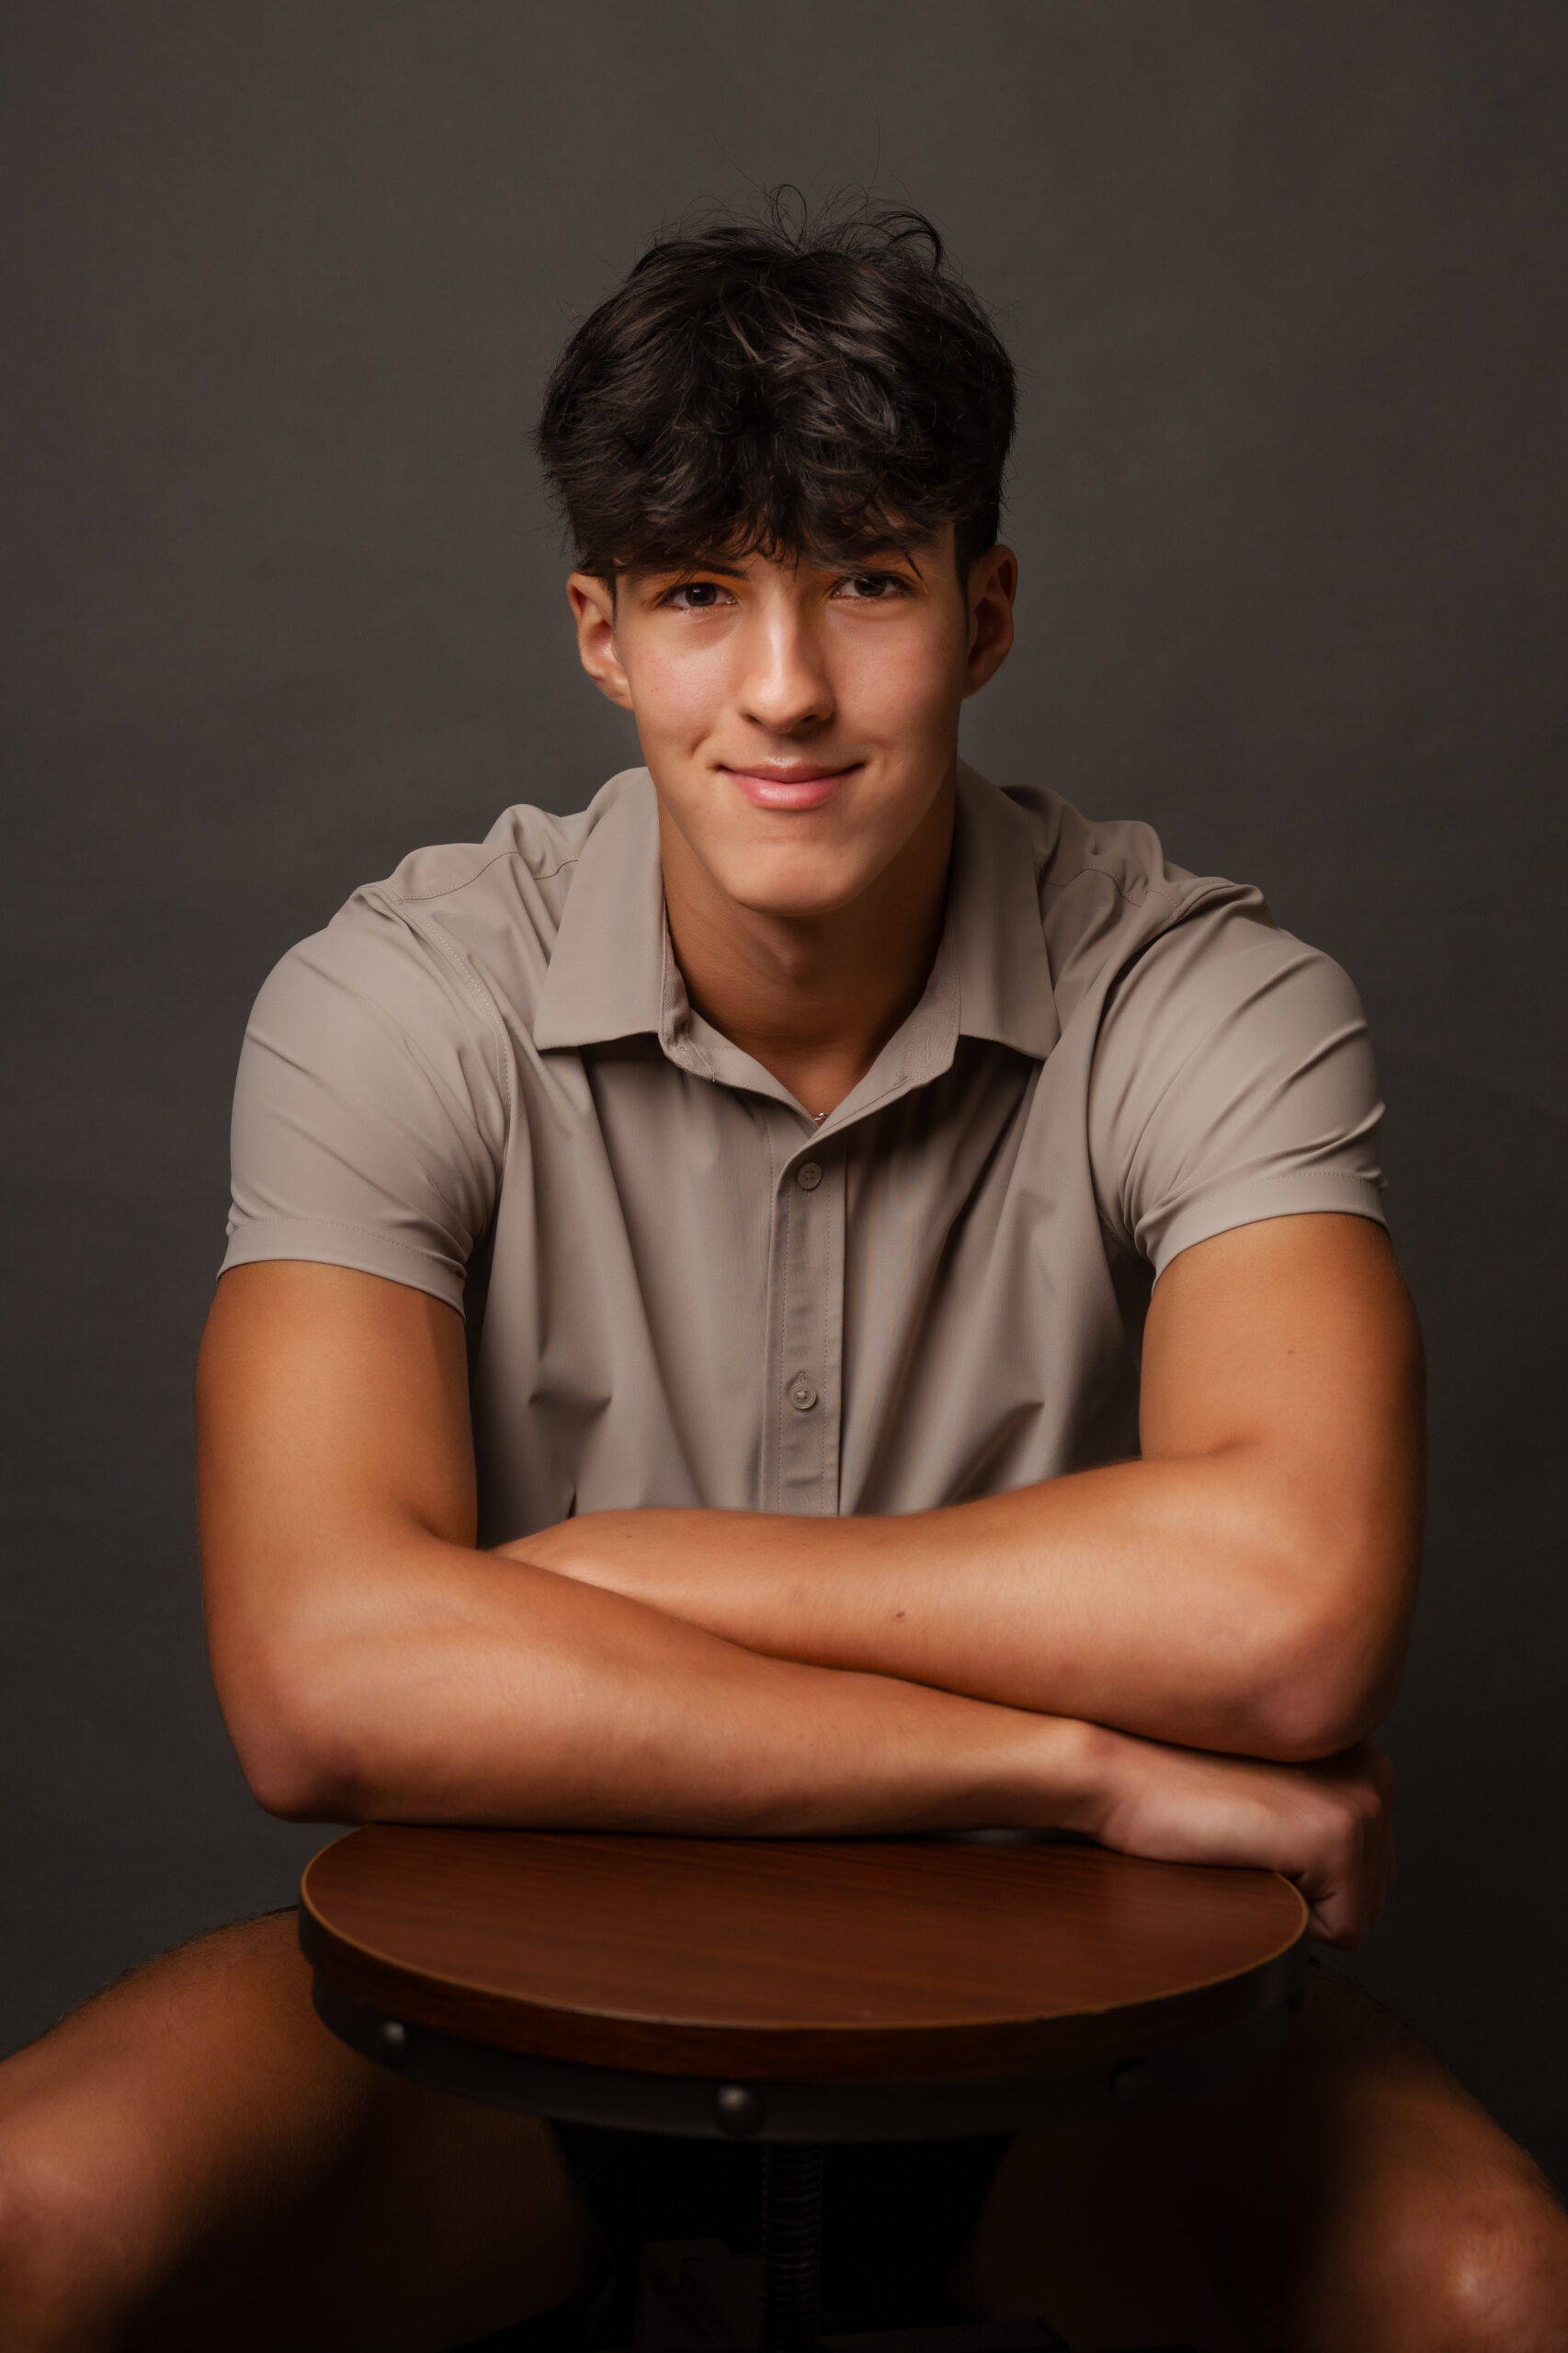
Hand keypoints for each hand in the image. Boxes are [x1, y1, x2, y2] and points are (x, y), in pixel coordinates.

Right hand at [1090, 1732, 1394, 1947]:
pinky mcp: (1335, 1838)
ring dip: (1303, 1904)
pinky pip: (1344, 1930)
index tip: (1257, 1840)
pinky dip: (1298, 1923)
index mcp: (1362, 1756)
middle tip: (1249, 1849)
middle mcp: (1375, 1772)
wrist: (1120, 1772)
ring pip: (1362, 1914)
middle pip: (1374, 1894)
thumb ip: (1315, 1806)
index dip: (1308, 1879)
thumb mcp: (1269, 1789)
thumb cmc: (1173, 1787)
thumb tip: (1334, 1869)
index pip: (1371, 1868)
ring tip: (1249, 1851)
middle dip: (1313, 1895)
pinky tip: (1251, 1862)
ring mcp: (1361, 1803)